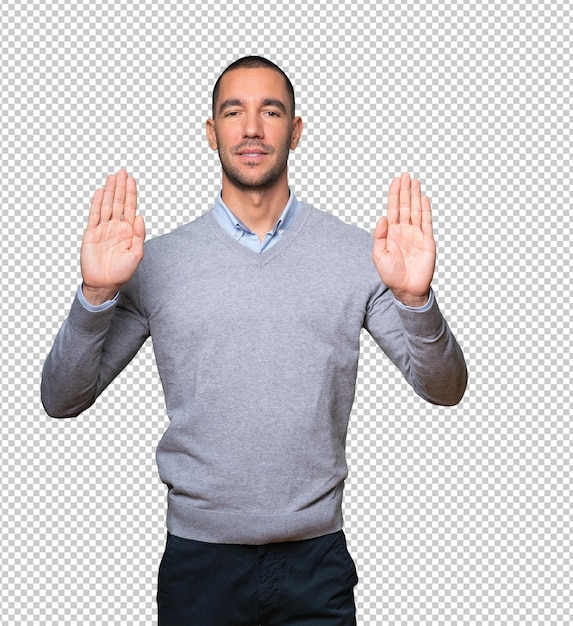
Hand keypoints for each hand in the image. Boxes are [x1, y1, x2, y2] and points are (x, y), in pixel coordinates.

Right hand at [80, 170, 144, 304]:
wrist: (104, 284)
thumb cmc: (122, 272)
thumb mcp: (136, 255)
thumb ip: (139, 235)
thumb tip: (141, 217)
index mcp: (128, 232)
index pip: (130, 208)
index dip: (131, 193)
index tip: (131, 179)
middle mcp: (116, 227)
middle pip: (119, 203)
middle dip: (121, 187)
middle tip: (122, 172)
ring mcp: (103, 229)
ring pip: (107, 206)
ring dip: (110, 191)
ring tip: (112, 177)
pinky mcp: (91, 233)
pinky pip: (94, 215)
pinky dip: (97, 203)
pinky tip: (100, 192)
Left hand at [373, 173, 435, 306]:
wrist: (406, 289)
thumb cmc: (391, 275)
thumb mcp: (378, 255)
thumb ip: (379, 236)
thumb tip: (382, 218)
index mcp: (391, 233)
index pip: (393, 209)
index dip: (394, 195)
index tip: (395, 181)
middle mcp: (404, 231)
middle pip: (405, 206)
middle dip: (404, 190)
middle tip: (405, 174)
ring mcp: (416, 235)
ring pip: (416, 210)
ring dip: (415, 196)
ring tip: (415, 181)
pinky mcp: (427, 241)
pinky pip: (427, 222)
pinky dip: (426, 210)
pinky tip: (424, 198)